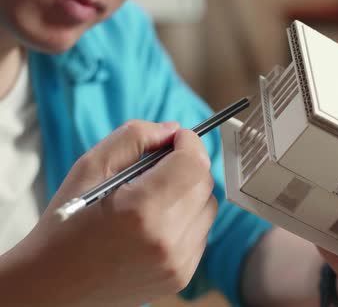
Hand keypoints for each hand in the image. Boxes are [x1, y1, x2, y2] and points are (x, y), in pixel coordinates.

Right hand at [0, 120, 216, 306]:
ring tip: (153, 200)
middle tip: (159, 168)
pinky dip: (186, 220)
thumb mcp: (89, 167)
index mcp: (141, 210)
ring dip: (189, 194)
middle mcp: (166, 240)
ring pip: (208, 208)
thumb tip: (173, 129)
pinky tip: (155, 225)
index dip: (189, 143)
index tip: (176, 139)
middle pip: (204, 183)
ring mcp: (177, 263)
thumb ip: (134, 137)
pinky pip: (201, 233)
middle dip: (187, 166)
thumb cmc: (66, 224)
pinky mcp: (182, 276)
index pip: (194, 164)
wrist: (52, 285)